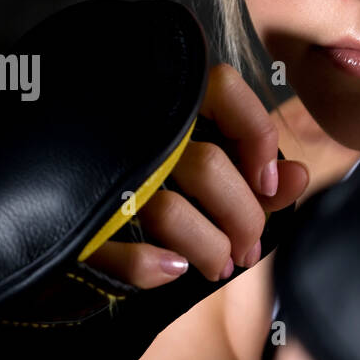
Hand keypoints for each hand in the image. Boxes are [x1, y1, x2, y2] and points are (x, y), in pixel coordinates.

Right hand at [83, 63, 308, 288]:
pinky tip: (173, 270)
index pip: (223, 89)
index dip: (257, 133)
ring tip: (218, 266)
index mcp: (170, 105)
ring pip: (170, 212)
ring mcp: (101, 176)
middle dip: (243, 218)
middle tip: (248, 248)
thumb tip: (298, 178)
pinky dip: (151, 268)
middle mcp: (134, 130)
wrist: (61, 218)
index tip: (267, 183)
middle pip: (209, 167)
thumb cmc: (157, 187)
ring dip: (209, 248)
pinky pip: (119, 254)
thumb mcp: (212, 178)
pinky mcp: (76, 226)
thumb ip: (258, 179)